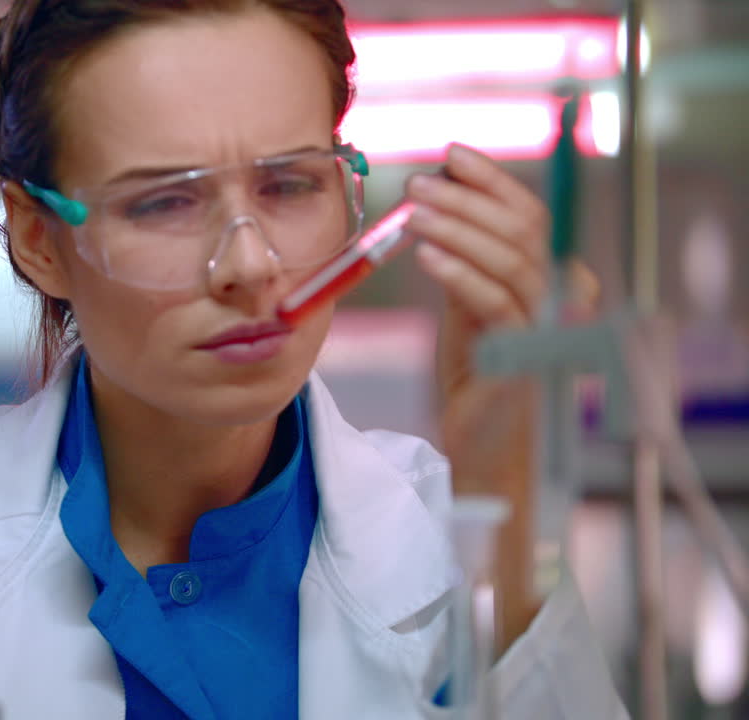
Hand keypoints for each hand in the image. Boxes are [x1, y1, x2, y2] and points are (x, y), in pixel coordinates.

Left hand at [404, 143, 597, 649]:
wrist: (485, 453)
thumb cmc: (476, 383)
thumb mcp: (467, 315)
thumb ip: (463, 264)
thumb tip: (435, 203)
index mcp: (542, 283)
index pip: (528, 216)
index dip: (493, 181)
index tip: (452, 154)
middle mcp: (554, 301)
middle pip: (523, 232)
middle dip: (469, 200)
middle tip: (420, 182)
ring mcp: (546, 331)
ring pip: (510, 263)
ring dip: (459, 228)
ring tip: (414, 210)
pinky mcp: (526, 361)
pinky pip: (495, 305)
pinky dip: (460, 274)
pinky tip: (425, 254)